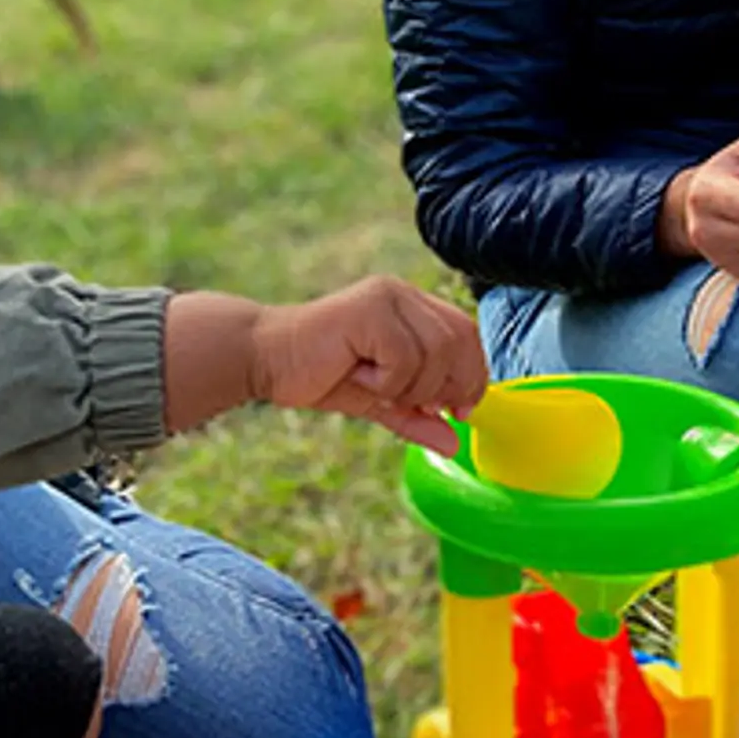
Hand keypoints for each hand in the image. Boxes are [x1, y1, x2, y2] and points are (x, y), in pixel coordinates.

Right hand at [248, 278, 488, 454]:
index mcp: (410, 306)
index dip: (473, 374)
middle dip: (448, 385)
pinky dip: (388, 380)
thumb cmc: (318, 374)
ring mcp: (386, 297)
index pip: (467, 334)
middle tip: (417, 405)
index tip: (459, 410)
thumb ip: (416, 417)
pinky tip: (358, 373)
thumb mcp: (378, 401)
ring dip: (411, 386)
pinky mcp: (369, 310)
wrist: (264, 359)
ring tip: (375, 386)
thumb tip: (454, 444)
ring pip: (435, 352)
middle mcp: (402, 293)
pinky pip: (404, 357)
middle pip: (460, 341)